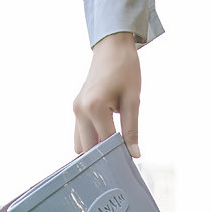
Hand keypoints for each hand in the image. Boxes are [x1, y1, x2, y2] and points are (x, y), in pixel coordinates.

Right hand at [73, 32, 141, 157]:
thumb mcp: (133, 100)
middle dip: (103, 156)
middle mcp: (80, 109)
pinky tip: (106, 139)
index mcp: (95, 107)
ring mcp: (76, 109)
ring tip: (114, 150)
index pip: (105, 143)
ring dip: (95, 149)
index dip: (118, 155)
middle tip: (121, 160)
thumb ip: (132, 130)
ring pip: (80, 144)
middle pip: (88, 148)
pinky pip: (80, 134)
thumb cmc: (125, 69)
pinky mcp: (76, 108)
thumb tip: (134, 154)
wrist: (112, 47)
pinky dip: (91, 140)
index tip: (129, 163)